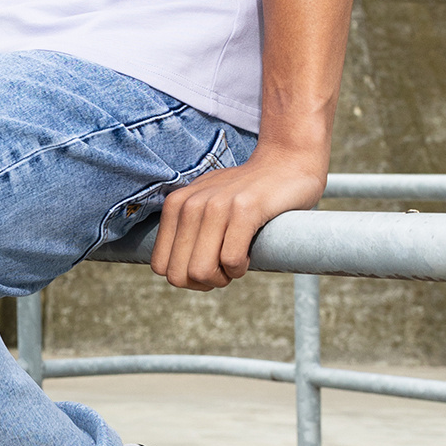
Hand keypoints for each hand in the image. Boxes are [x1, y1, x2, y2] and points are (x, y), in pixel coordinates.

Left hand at [149, 143, 327, 290]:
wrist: (286, 163)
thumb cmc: (245, 194)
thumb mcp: (205, 204)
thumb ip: (185, 229)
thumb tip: (175, 270)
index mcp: (175, 206)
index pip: (160, 266)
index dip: (184, 277)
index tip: (207, 266)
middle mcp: (190, 204)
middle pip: (178, 274)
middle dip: (203, 282)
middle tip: (224, 269)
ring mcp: (216, 205)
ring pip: (201, 271)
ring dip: (222, 277)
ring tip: (237, 261)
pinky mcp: (244, 210)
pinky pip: (230, 260)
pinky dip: (239, 268)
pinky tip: (249, 254)